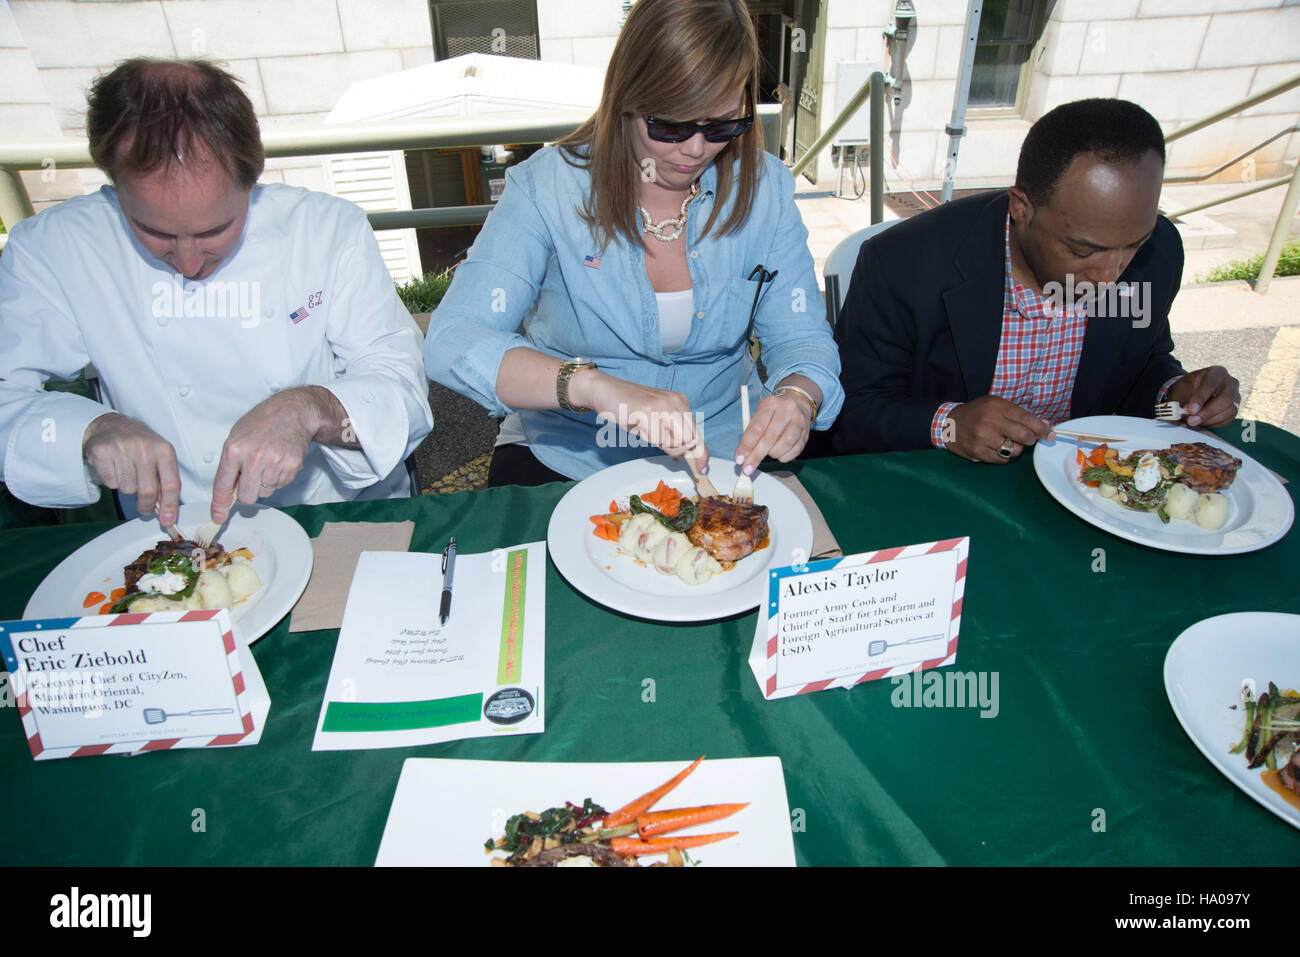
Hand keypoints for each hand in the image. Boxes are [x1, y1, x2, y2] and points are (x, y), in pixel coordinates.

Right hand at [82, 414, 182, 524]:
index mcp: (164, 450)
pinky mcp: (102, 452)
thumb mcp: (159, 457)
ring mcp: (122, 449)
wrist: (111, 426)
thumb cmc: (140, 446)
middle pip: (148, 491)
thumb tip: (167, 511)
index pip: (171, 484)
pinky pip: (110, 483)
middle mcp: (145, 448)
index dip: (170, 506)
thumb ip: (165, 481)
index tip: (168, 520)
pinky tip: (115, 467)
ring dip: (128, 488)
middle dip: (146, 505)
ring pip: (127, 489)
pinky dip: (113, 481)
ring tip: (127, 473)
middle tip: (144, 507)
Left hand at [210, 390, 320, 522]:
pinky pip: (280, 485)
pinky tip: (279, 460)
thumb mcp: (237, 436)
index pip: (223, 485)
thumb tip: (227, 490)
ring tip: (269, 461)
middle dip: (248, 491)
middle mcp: (253, 458)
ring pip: (264, 492)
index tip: (218, 516)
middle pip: (247, 497)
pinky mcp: (291, 467)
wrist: (293, 412)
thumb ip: (230, 463)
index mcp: (234, 449)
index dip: (219, 505)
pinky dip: (279, 477)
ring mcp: (274, 463)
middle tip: (253, 476)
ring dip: (265, 482)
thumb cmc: (263, 422)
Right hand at [573, 371, 707, 470]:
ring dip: (658, 441)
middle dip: (674, 447)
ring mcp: (664, 406)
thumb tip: (687, 453)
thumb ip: (672, 432)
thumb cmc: (629, 408)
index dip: (701, 453)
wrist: (605, 390)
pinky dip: (646, 437)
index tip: (703, 469)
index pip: (697, 432)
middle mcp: (676, 402)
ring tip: (645, 427)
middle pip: (689, 440)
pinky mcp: (650, 412)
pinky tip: (638, 423)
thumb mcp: (657, 419)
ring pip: (674, 442)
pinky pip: (656, 439)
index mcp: (680, 402)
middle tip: (656, 437)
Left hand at [734, 391, 813, 472]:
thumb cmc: (774, 411)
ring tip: (769, 453)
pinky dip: (784, 456)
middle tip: (749, 467)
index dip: (747, 445)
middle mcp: (786, 410)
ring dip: (773, 454)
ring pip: (785, 444)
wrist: (797, 402)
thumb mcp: (760, 414)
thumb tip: (743, 455)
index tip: (740, 459)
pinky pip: (796, 450)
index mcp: (770, 404)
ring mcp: (799, 421)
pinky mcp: (806, 432)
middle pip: (770, 438)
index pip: (756, 428)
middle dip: (757, 456)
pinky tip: (779, 454)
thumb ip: (751, 433)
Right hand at [943, 396, 1054, 463]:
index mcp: (997, 406)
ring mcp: (983, 438)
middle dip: (1031, 439)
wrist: (948, 423)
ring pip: (1014, 451)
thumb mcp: (997, 406)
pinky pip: (1002, 460)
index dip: (1042, 429)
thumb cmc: (977, 413)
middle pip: (1024, 436)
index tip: (1050, 435)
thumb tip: (1045, 425)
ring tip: (1006, 442)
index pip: (1027, 419)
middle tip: (1028, 439)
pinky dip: (1003, 456)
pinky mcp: (978, 452)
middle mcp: (990, 421)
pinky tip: (996, 448)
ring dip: (1015, 449)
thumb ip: (1020, 414)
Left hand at [1167, 366, 1239, 428]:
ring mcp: (1235, 396)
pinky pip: (1228, 419)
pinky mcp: (1235, 408)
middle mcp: (1230, 383)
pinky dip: (1214, 424)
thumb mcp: (1181, 390)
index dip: (1200, 398)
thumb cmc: (1188, 388)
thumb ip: (1182, 400)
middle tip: (1192, 421)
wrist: (1194, 391)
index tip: (1190, 410)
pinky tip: (1202, 422)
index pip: (1210, 384)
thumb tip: (1183, 414)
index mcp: (1216, 373)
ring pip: (1229, 410)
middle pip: (1225, 398)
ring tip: (1194, 422)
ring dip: (1210, 420)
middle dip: (1207, 412)